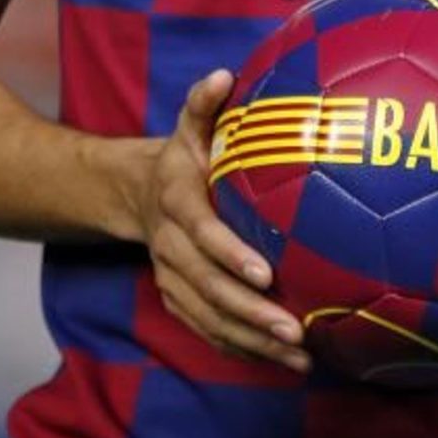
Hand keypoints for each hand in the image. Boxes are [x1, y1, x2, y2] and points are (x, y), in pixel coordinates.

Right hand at [128, 69, 310, 372]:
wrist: (139, 194)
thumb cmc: (185, 157)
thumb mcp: (190, 126)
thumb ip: (205, 103)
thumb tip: (225, 74)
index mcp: (176, 203)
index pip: (202, 233)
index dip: (230, 254)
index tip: (266, 273)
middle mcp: (169, 246)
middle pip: (206, 287)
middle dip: (250, 312)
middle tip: (294, 330)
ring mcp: (171, 277)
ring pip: (208, 318)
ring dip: (252, 341)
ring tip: (298, 357)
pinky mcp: (178, 299)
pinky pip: (207, 330)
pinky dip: (241, 349)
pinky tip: (281, 362)